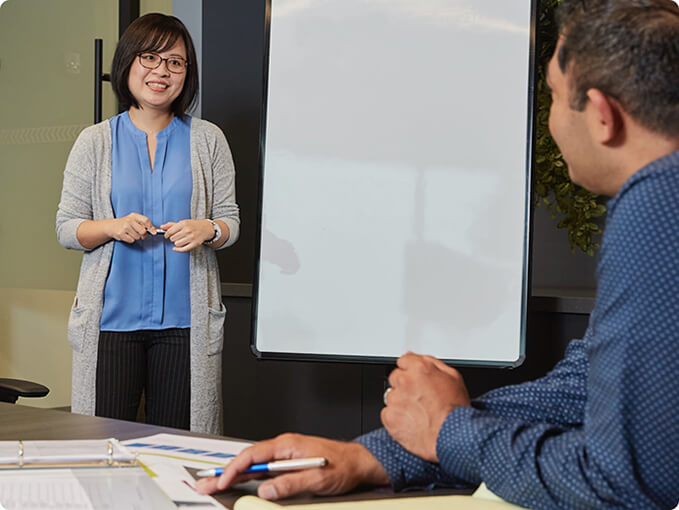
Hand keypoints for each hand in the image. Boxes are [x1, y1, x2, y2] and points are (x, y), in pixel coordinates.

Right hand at [107, 213, 153, 242]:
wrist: (111, 226)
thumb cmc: (125, 223)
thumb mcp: (134, 219)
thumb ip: (144, 223)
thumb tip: (154, 231)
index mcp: (134, 216)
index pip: (146, 220)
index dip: (151, 227)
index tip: (154, 232)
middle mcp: (129, 220)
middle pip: (143, 231)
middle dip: (143, 235)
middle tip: (140, 234)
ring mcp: (125, 227)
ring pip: (137, 237)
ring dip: (136, 237)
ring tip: (131, 233)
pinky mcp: (121, 234)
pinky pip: (131, 240)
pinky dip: (131, 240)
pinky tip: (127, 235)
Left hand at [161, 219, 213, 251]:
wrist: (206, 228)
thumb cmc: (193, 225)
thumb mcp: (183, 222)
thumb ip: (172, 225)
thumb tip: (162, 227)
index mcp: (184, 224)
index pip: (170, 231)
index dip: (166, 234)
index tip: (166, 236)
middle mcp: (187, 230)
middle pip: (173, 238)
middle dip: (173, 238)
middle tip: (176, 237)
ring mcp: (191, 237)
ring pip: (177, 244)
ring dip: (176, 243)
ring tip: (180, 240)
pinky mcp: (195, 243)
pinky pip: (183, 249)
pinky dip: (178, 249)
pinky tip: (176, 248)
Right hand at [195, 433, 389, 499]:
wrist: (358, 463)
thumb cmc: (343, 465)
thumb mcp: (317, 477)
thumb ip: (290, 483)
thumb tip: (266, 489)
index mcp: (288, 445)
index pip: (253, 454)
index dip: (234, 469)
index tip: (222, 482)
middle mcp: (284, 447)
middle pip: (248, 458)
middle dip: (225, 472)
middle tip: (205, 485)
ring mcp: (285, 454)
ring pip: (252, 464)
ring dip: (233, 475)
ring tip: (214, 486)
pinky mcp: (288, 463)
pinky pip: (261, 468)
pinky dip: (246, 476)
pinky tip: (236, 483)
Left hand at [382, 352, 469, 461]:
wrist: (453, 437)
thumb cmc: (455, 410)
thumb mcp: (453, 377)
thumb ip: (432, 363)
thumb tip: (421, 359)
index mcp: (419, 369)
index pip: (403, 361)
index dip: (411, 372)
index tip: (414, 380)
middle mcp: (405, 381)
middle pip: (396, 378)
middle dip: (405, 387)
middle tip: (419, 399)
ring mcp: (395, 400)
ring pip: (391, 397)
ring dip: (400, 403)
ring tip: (418, 413)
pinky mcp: (389, 417)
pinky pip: (387, 414)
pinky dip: (396, 418)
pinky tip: (411, 422)